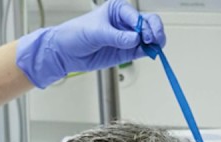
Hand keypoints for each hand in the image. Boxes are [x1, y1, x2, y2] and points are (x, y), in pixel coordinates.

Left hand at [15, 0, 166, 88]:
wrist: (65, 52)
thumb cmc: (75, 34)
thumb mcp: (95, 32)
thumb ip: (116, 36)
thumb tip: (134, 39)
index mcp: (118, 9)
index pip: (137, 15)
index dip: (143, 26)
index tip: (142, 36)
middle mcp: (125, 22)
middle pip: (149, 24)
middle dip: (154, 31)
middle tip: (154, 41)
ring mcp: (127, 37)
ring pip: (149, 37)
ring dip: (155, 42)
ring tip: (154, 48)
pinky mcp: (126, 52)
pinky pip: (142, 51)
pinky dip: (148, 52)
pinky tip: (149, 53)